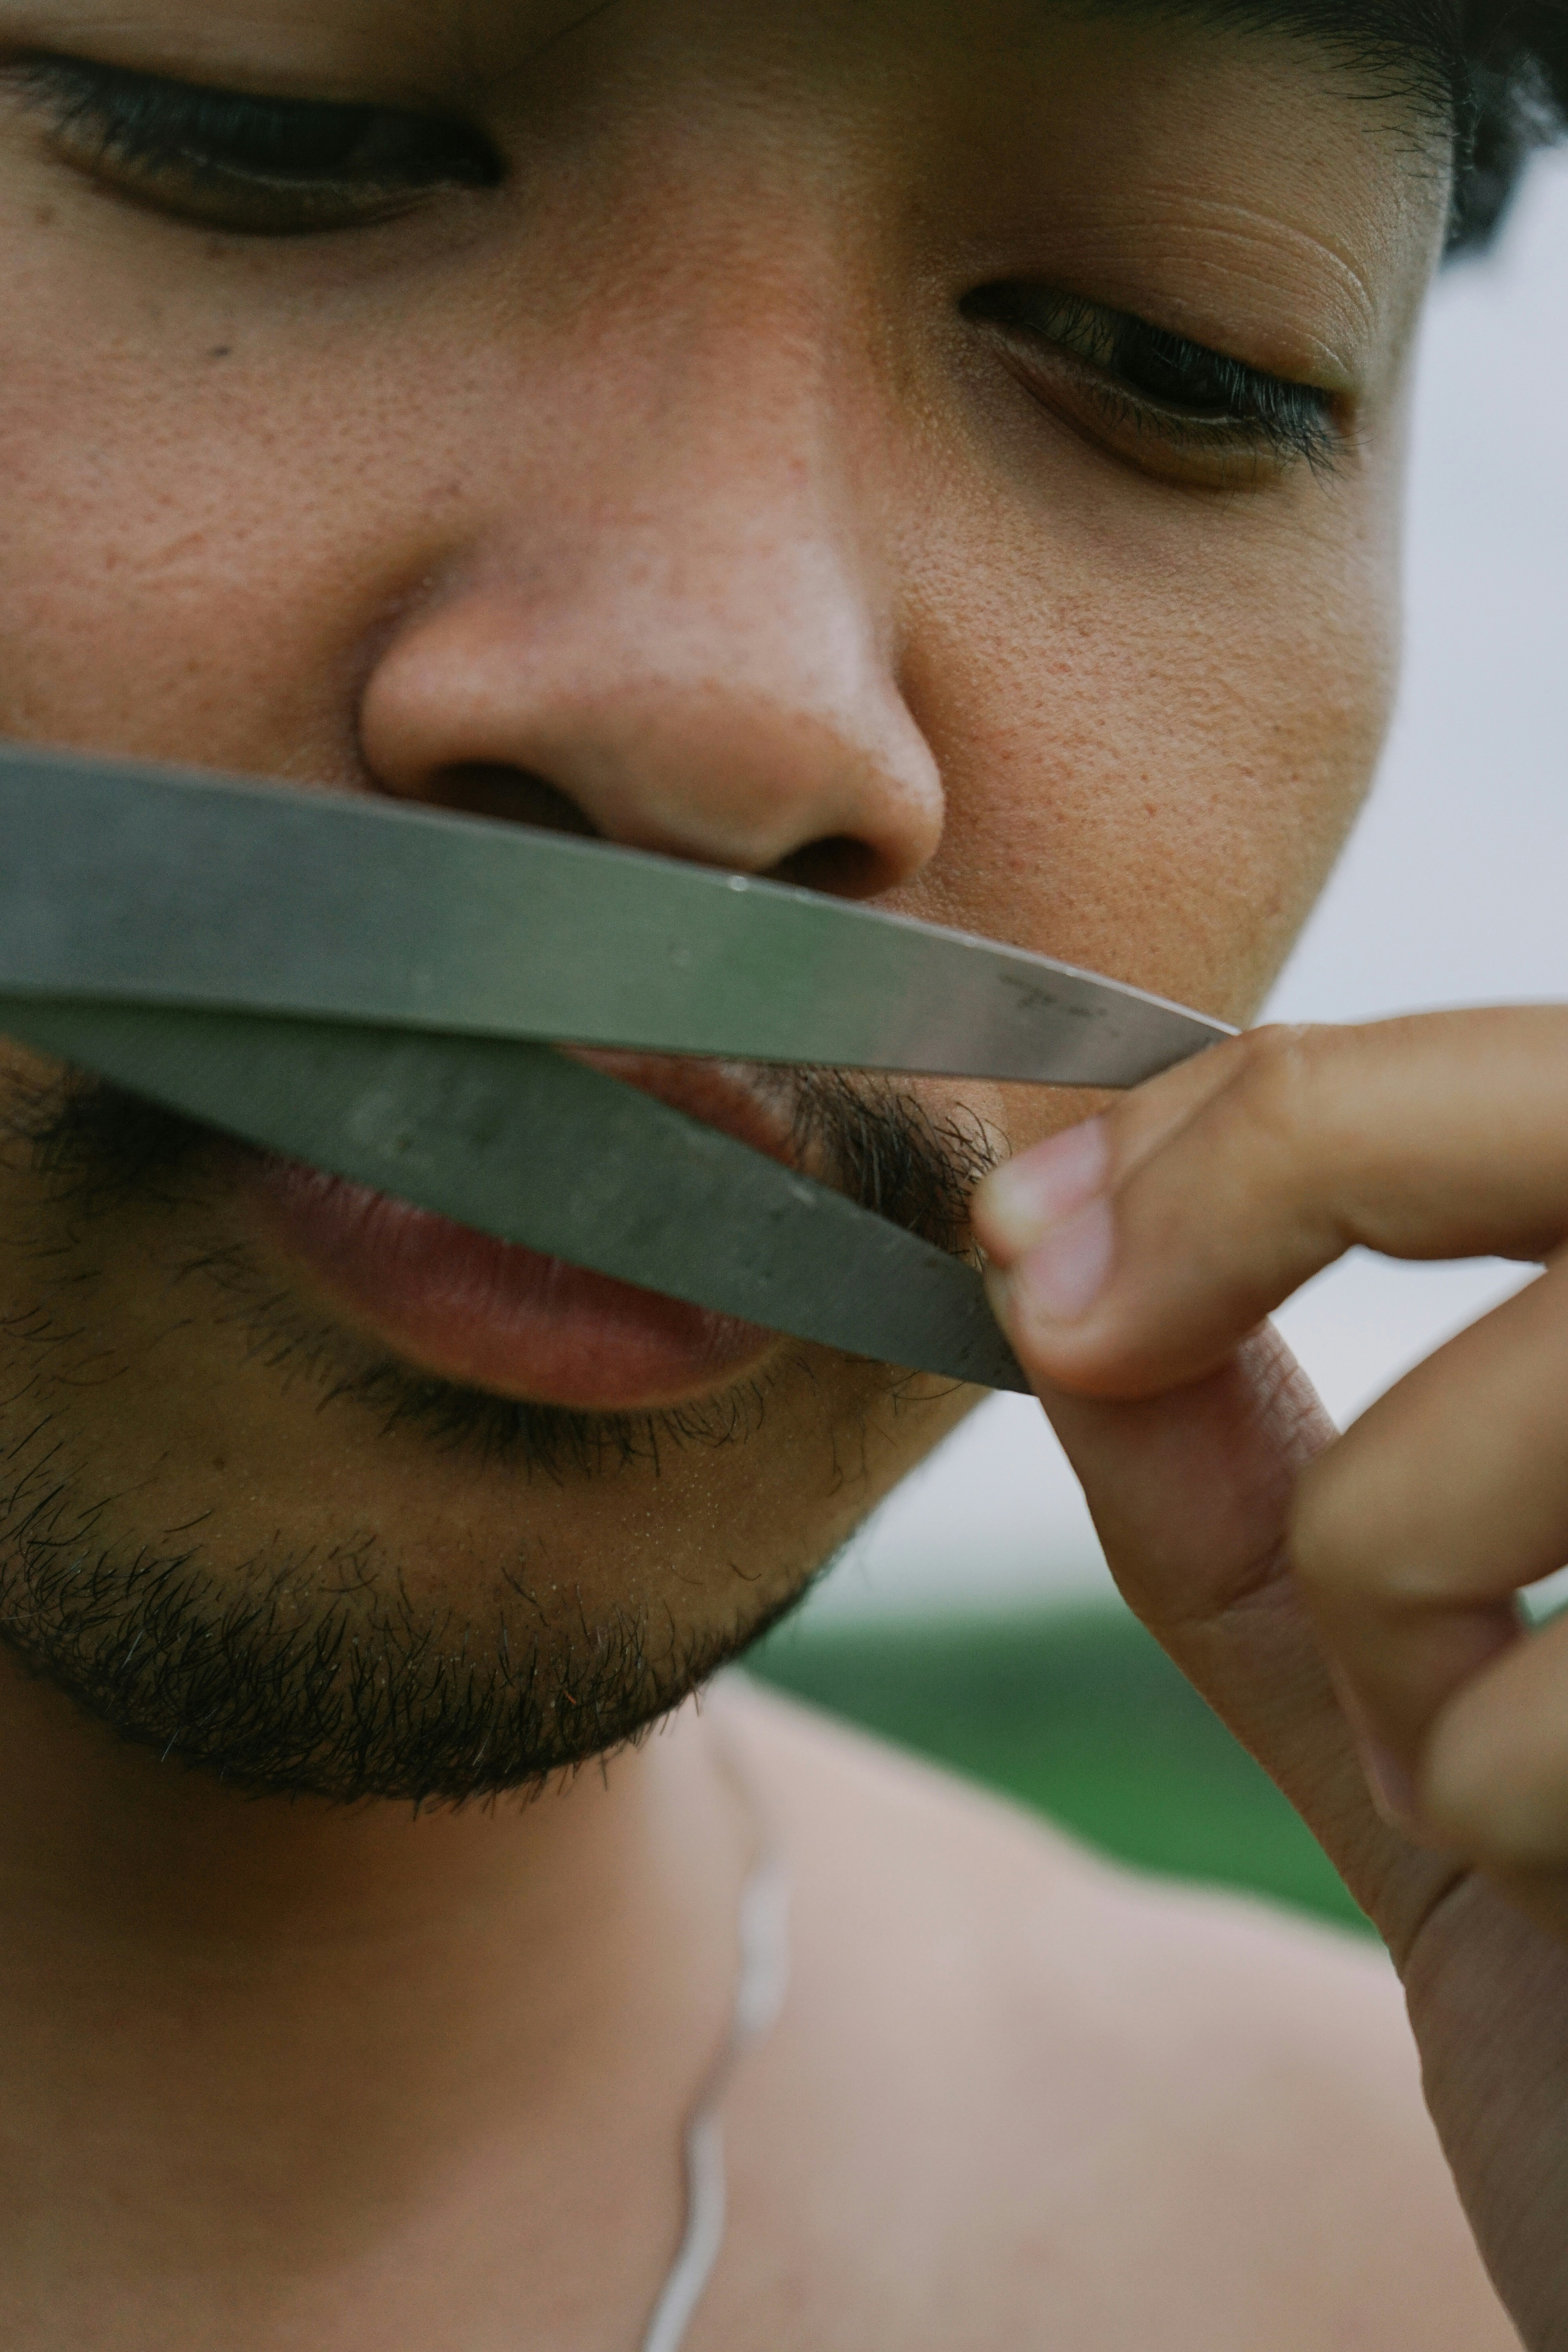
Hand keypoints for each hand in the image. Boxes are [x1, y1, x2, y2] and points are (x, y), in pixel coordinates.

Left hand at [973, 1008, 1567, 2349]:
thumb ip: (1237, 1477)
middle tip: (1075, 1318)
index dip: (1235, 1111)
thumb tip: (1047, 1249)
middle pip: (1534, 1112)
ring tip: (1492, 1759)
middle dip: (1252, 1182)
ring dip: (1396, 1620)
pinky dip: (1492, 1811)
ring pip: (1460, 1446)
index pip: (1496, 1069)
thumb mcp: (1406, 1670)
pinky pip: (1530, 1720)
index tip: (1035, 1224)